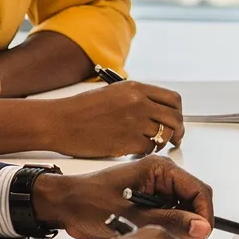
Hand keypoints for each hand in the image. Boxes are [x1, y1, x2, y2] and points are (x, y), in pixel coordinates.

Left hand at [31, 154, 216, 238]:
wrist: (62, 207)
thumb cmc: (87, 202)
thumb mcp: (130, 215)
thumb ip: (169, 221)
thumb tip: (201, 227)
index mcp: (160, 169)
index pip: (199, 190)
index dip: (204, 215)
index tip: (201, 236)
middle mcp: (162, 178)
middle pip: (194, 203)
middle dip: (192, 226)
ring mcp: (156, 192)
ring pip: (183, 214)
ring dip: (179, 231)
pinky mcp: (149, 205)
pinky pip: (170, 219)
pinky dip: (167, 233)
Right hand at [37, 81, 182, 157]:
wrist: (60, 122)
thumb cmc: (81, 109)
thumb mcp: (113, 93)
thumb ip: (137, 98)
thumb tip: (157, 110)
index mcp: (136, 88)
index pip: (173, 99)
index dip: (178, 113)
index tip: (176, 120)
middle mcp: (139, 103)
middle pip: (175, 118)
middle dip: (178, 131)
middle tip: (175, 139)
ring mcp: (135, 123)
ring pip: (164, 135)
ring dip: (162, 142)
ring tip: (153, 144)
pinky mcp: (127, 142)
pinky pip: (149, 148)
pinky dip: (147, 151)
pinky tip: (138, 149)